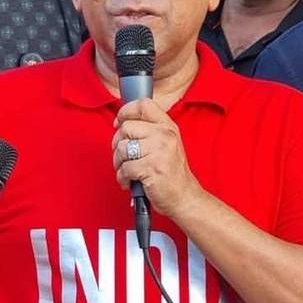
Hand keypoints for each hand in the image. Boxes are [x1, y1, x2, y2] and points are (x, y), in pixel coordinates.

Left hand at [112, 98, 203, 218]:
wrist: (184, 197)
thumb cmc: (171, 173)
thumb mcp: (167, 144)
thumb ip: (148, 131)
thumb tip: (121, 123)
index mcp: (167, 126)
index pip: (143, 105)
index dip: (125, 111)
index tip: (119, 123)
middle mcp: (164, 135)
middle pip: (126, 127)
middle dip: (117, 144)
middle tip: (122, 157)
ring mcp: (159, 151)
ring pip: (122, 148)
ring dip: (118, 163)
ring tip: (127, 171)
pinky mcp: (151, 168)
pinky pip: (124, 168)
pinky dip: (122, 178)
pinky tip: (130, 181)